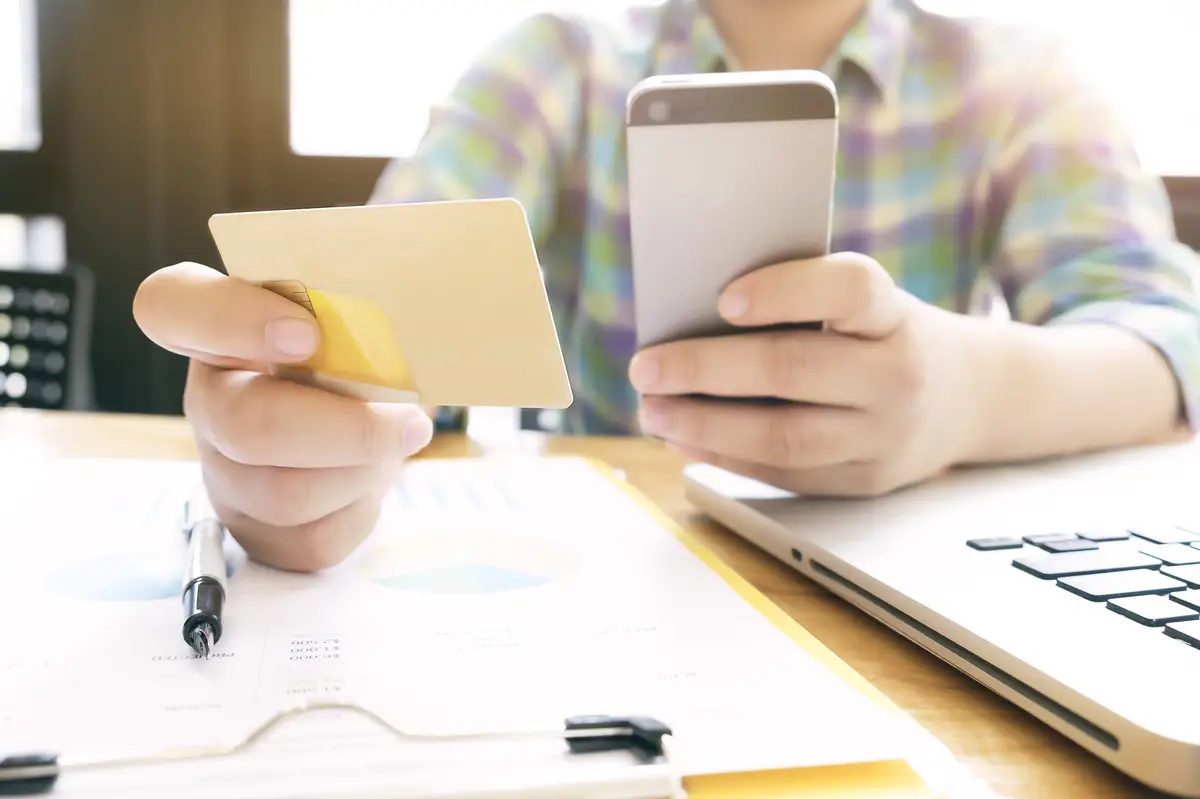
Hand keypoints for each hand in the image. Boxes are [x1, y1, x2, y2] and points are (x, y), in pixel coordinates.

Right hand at [133, 262, 433, 570]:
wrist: (377, 417)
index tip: (308, 331)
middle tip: (408, 421)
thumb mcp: (361, 310)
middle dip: (349, 431)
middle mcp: (207, 399)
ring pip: (286, 494)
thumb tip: (410, 310)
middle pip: (248, 426)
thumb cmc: (366, 350)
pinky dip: (361, 512)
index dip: (231, 319)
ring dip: (363, 472)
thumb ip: (359, 301)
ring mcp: (221, 471)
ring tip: (392, 447)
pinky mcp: (254, 529)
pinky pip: (312, 539)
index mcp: (216, 326)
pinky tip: (366, 481)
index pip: (170, 305)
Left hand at [628, 253, 979, 495]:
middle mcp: (899, 375)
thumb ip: (799, 302)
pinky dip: (726, 457)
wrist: (969, 397)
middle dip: (706, 369)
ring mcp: (885, 436)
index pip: (849, 290)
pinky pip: (785, 474)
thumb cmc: (881, 334)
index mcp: (895, 314)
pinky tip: (684, 440)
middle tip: (646, 367)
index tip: (722, 299)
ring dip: (704, 426)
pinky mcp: (866, 480)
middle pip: (794, 370)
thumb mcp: (864, 305)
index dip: (786, 291)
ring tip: (653, 411)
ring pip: (784, 437)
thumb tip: (690, 321)